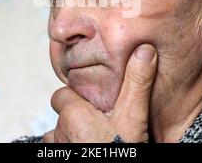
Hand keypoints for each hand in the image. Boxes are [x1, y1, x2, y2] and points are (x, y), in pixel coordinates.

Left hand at [43, 44, 157, 142]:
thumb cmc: (123, 150)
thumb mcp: (134, 116)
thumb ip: (138, 83)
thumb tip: (145, 50)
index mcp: (73, 114)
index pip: (61, 95)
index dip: (75, 96)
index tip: (92, 102)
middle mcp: (58, 132)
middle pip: (61, 117)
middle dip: (75, 118)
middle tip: (98, 124)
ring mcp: (57, 151)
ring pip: (57, 137)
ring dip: (70, 137)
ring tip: (93, 142)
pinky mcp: (57, 161)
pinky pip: (57, 151)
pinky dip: (68, 149)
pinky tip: (89, 150)